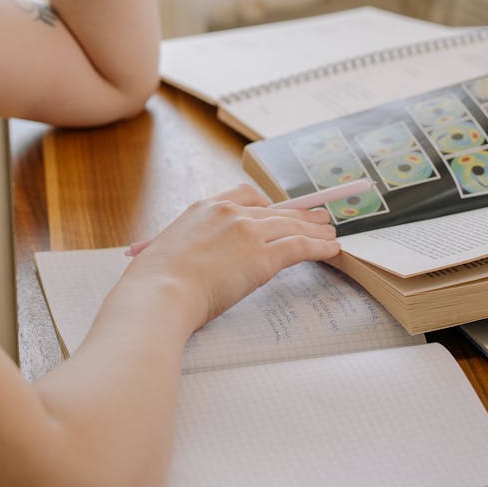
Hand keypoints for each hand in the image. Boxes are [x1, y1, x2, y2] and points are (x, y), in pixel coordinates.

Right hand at [123, 183, 339, 332]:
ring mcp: (248, 232)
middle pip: (275, 210)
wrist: (161, 292)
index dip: (268, 204)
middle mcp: (229, 212)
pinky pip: (299, 246)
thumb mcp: (172, 247)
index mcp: (205, 206)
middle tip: (318, 217)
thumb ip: (195, 244)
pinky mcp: (262, 256)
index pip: (245, 195)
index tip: (279, 210)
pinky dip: (319, 247)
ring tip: (330, 233)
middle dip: (300, 214)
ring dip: (315, 230)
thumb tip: (204, 258)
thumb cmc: (157, 280)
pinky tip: (331, 249)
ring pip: (291, 225)